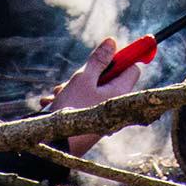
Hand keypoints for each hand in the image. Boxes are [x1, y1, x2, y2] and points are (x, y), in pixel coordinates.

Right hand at [46, 38, 141, 155]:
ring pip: (90, 88)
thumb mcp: (84, 79)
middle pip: (108, 76)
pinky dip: (68, 99)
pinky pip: (81, 101)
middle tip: (74, 80)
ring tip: (59, 94)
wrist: (58, 143)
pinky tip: (53, 104)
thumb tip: (112, 41)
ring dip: (73, 86)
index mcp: (119, 91)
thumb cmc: (74, 109)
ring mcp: (101, 111)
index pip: (132, 68)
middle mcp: (113, 102)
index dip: (120, 58)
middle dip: (88, 73)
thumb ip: (99, 60)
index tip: (104, 55)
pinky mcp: (89, 119)